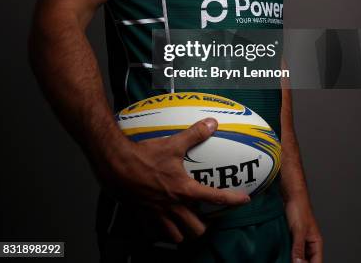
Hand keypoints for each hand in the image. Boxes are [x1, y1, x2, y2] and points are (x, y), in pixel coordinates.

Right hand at [90, 118, 249, 242]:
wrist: (116, 164)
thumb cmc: (144, 155)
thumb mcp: (173, 143)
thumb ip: (195, 134)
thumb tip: (212, 123)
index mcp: (183, 190)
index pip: (215, 198)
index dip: (233, 200)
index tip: (244, 200)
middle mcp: (173, 206)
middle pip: (196, 229)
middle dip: (205, 225)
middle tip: (208, 215)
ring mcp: (157, 214)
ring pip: (177, 236)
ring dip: (184, 231)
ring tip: (186, 220)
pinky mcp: (142, 215)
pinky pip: (155, 232)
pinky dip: (161, 229)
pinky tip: (162, 219)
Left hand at [285, 194, 322, 262]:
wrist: (290, 194)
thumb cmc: (299, 207)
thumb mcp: (299, 230)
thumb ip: (299, 247)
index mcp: (316, 242)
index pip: (316, 262)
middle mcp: (309, 243)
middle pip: (307, 260)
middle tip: (289, 261)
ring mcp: (299, 239)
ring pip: (298, 255)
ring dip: (292, 258)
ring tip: (284, 259)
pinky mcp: (291, 236)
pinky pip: (290, 248)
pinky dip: (287, 252)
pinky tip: (281, 254)